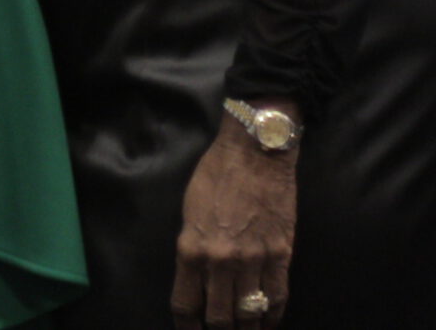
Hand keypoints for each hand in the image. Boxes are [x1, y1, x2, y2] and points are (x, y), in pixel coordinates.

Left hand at [170, 122, 294, 327]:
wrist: (254, 154)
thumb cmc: (215, 176)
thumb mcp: (188, 212)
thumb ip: (192, 249)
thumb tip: (196, 280)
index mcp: (190, 248)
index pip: (185, 304)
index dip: (186, 327)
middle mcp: (221, 261)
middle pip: (219, 317)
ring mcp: (254, 260)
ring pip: (250, 313)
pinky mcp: (282, 255)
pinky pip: (278, 297)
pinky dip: (273, 317)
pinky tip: (268, 324)